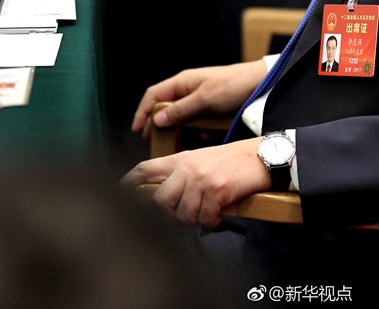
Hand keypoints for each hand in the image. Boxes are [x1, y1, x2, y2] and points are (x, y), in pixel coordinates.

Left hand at [121, 137, 270, 226]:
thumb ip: (178, 173)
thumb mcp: (198, 160)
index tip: (120, 195)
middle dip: (166, 216)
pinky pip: (205, 218)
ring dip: (193, 220)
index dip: (128, 184)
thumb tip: (159, 199)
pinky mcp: (217, 190)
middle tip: (178, 218)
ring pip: (182, 214)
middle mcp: (187, 168)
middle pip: (158, 200)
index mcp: (179, 159)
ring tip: (205, 212)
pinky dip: (212, 221)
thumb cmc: (228, 161)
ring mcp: (201, 179)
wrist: (258, 156)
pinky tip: (218, 213)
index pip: (144, 169)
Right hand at [131, 59, 266, 140]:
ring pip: (179, 115)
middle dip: (156, 124)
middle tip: (152, 141)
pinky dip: (193, 130)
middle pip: (163, 107)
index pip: (154, 95)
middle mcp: (188, 89)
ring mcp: (198, 98)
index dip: (142, 111)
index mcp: (182, 82)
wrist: (258, 84)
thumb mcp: (204, 99)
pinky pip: (194, 120)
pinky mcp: (210, 107)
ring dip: (176, 129)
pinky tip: (198, 139)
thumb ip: (180, 110)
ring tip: (174, 144)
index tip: (137, 129)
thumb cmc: (232, 85)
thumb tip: (156, 120)